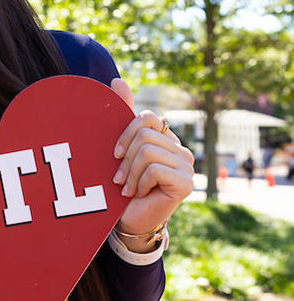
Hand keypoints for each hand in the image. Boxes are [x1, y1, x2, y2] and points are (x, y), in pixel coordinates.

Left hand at [109, 78, 194, 251]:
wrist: (127, 219)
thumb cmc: (121, 184)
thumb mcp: (119, 148)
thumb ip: (121, 115)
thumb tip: (117, 80)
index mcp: (165, 138)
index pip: (146, 118)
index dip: (125, 133)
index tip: (114, 154)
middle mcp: (180, 149)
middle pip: (145, 134)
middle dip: (124, 157)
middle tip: (119, 177)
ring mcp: (187, 166)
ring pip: (148, 151)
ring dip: (130, 172)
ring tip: (127, 187)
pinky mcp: (187, 183)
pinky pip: (155, 168)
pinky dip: (140, 182)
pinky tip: (139, 193)